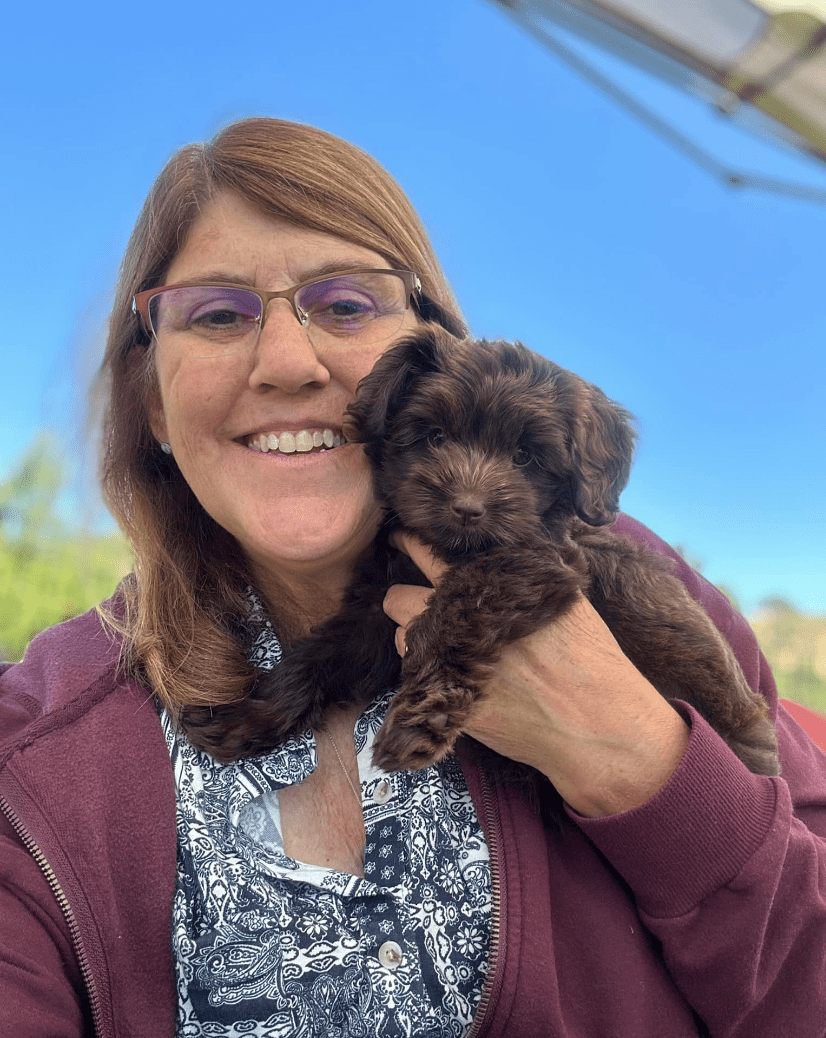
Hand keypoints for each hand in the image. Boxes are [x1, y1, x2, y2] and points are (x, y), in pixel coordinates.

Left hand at [383, 532, 689, 817]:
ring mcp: (452, 660)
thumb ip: (527, 572)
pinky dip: (428, 674)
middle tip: (418, 606)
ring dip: (415, 641)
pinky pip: (414, 679)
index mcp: (491, 587)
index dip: (411, 545)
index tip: (402, 541)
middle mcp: (463, 618)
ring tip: (446, 648)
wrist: (597, 722)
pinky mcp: (449, 699)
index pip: (429, 553)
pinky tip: (454, 676)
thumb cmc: (591, 659)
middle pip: (397, 599)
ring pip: (401, 641)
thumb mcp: (564, 598)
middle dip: (404, 602)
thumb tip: (509, 548)